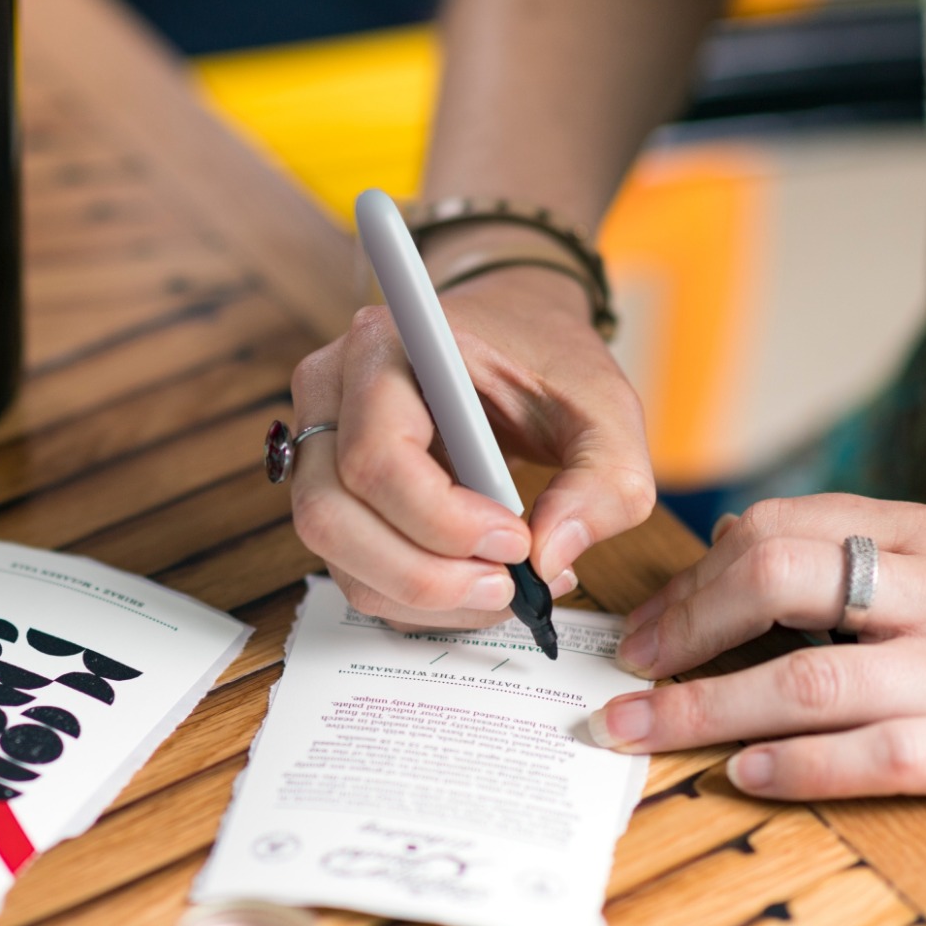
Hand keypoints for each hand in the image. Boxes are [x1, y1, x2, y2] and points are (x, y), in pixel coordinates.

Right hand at [287, 266, 653, 629]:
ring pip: (331, 550)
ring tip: (499, 587)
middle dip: (422, 575)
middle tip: (506, 586)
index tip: (516, 541)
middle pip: (330, 513)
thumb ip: (604, 481)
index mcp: (388, 346)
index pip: (377, 456)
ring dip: (417, 594)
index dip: (442, 519)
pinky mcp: (330, 485)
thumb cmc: (547, 355)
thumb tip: (550, 561)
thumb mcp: (606, 406)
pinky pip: (348, 563)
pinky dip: (409, 595)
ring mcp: (319, 439)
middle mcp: (332, 390)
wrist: (515, 330)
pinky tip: (472, 579)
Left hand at [590, 494, 925, 855]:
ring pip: (808, 677)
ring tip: (643, 731)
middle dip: (685, 627)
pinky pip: (875, 755)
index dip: (697, 577)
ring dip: (706, 708)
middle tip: (633, 670)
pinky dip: (798, 766)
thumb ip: (868, 562)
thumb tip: (740, 557)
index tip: (654, 624)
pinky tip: (746, 774)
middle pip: (778, 580)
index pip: (781, 529)